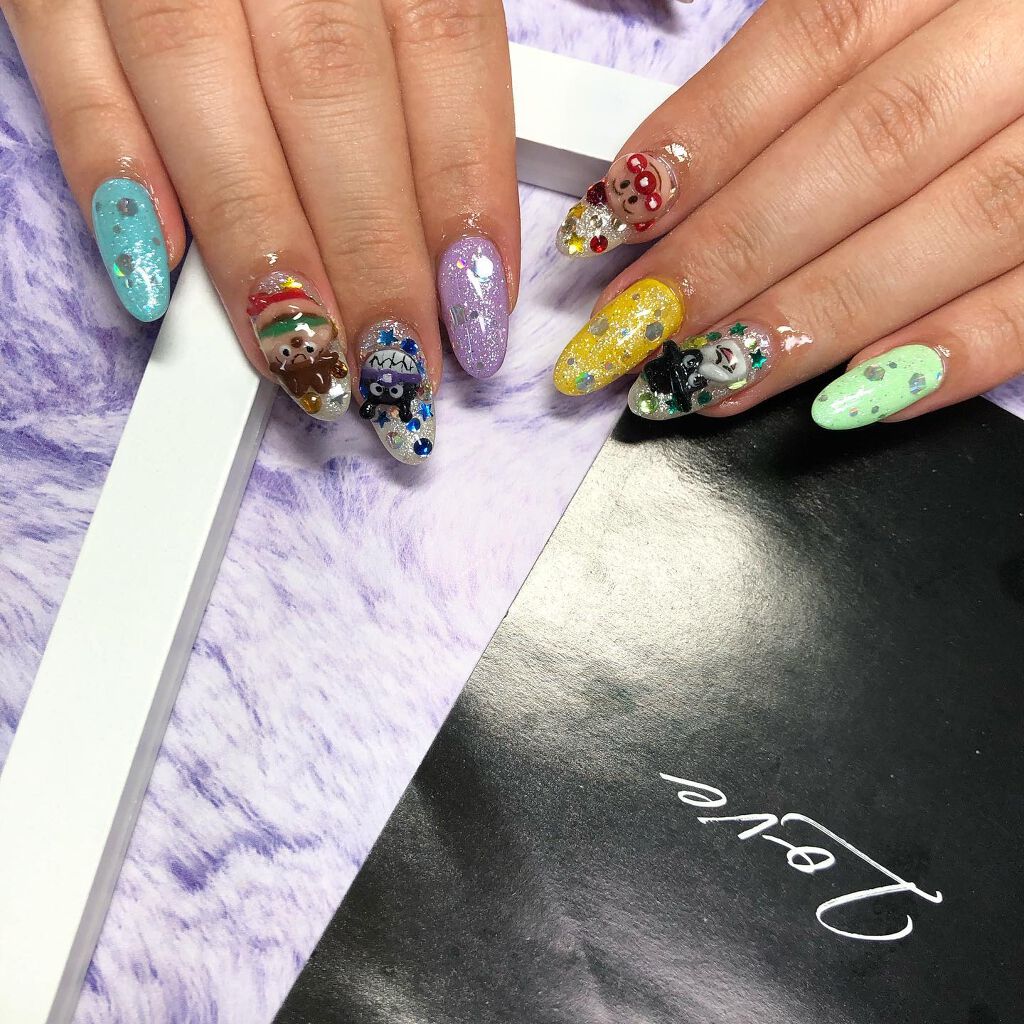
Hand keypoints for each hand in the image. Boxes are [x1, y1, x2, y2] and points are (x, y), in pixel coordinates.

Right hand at [3, 0, 517, 463]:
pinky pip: (62, 52)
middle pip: (330, 88)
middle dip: (371, 251)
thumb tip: (598, 87)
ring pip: (201, 84)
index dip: (464, 187)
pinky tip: (155, 276)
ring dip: (256, 241)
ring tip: (306, 364)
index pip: (444, 44)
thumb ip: (464, 8)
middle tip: (402, 375)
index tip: (479, 307)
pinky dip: (108, 164)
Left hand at [552, 0, 1023, 430]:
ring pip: (959, 225)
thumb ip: (822, 51)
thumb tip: (665, 171)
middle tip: (637, 330)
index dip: (707, 137)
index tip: (614, 224)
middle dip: (738, 252)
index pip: (821, 35)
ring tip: (709, 383)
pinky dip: (957, 354)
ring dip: (819, 318)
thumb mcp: (919, 1)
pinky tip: (853, 403)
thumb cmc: (981, 27)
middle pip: (873, 144)